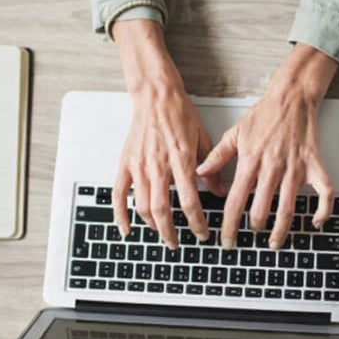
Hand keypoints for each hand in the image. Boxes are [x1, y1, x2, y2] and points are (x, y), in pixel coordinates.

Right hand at [110, 20, 225, 249]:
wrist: (155, 94)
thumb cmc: (179, 112)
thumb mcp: (204, 138)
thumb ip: (212, 167)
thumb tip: (220, 190)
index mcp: (180, 159)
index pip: (189, 201)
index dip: (197, 223)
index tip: (202, 233)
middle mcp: (158, 165)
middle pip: (163, 210)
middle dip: (172, 232)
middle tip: (179, 243)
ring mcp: (139, 166)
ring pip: (143, 207)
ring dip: (153, 226)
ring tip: (162, 234)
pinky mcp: (125, 163)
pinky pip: (119, 194)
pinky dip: (120, 215)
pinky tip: (126, 229)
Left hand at [197, 43, 338, 249]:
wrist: (291, 98)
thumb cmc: (264, 115)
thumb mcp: (234, 133)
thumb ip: (217, 156)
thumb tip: (200, 173)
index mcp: (251, 161)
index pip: (235, 201)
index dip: (229, 225)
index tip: (227, 240)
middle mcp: (273, 167)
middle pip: (261, 209)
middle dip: (254, 228)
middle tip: (250, 235)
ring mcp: (296, 168)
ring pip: (288, 208)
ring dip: (281, 230)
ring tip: (275, 242)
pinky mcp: (314, 166)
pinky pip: (324, 192)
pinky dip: (322, 210)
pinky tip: (314, 222)